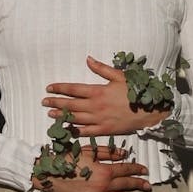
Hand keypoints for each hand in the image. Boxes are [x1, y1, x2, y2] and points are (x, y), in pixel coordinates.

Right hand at [41, 145, 150, 191]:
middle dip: (138, 184)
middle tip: (148, 186)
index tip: (145, 170)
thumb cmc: (69, 159)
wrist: (51, 174)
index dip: (136, 169)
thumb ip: (107, 153)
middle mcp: (104, 185)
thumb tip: (124, 154)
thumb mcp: (89, 151)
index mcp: (105, 170)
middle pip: (125, 184)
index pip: (125, 169)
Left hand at [42, 55, 169, 136]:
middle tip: (43, 101)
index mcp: (98, 91)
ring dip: (61, 116)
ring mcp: (99, 120)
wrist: (149, 111)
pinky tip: (67, 130)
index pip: (73, 89)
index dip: (59, 88)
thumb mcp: (119, 76)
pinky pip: (86, 132)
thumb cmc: (134, 91)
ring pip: (75, 118)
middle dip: (55, 102)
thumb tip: (87, 59)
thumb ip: (101, 68)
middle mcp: (95, 106)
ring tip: (50, 114)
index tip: (48, 87)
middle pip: (70, 104)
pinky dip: (75, 131)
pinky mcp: (105, 130)